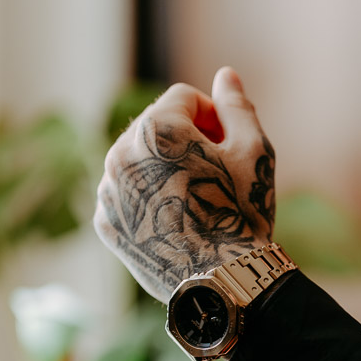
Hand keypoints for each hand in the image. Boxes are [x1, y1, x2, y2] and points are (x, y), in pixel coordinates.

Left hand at [95, 66, 274, 301]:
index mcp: (157, 129)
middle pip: (156, 127)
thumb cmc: (244, 214)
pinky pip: (126, 195)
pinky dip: (149, 199)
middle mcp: (120, 154)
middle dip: (186, 140)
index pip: (183, 98)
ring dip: (166, 169)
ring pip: (138, 161)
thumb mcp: (254, 152)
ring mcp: (108, 192)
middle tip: (218, 173)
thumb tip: (225, 75)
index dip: (214, 115)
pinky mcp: (105, 224)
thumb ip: (237, 107)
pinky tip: (179, 221)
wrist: (224, 284)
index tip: (230, 145)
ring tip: (200, 201)